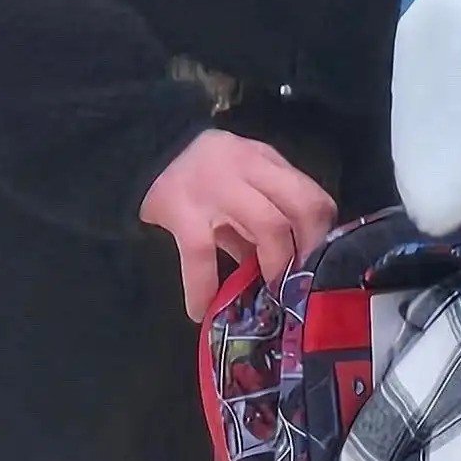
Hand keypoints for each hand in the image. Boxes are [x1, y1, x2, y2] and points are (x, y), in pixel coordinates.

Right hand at [140, 129, 335, 320]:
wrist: (137, 149)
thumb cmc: (197, 174)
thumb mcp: (238, 181)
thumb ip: (264, 211)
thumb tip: (292, 262)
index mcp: (264, 160)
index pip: (312, 194)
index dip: (322, 232)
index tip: (320, 260)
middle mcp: (246, 167)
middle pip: (302, 207)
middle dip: (309, 248)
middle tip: (301, 278)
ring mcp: (214, 188)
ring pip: (268, 225)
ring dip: (276, 264)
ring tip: (269, 290)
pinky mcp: (181, 212)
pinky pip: (202, 255)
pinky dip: (203, 288)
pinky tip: (201, 310)